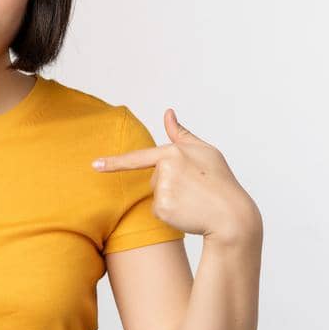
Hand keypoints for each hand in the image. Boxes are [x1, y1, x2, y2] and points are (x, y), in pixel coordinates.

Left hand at [92, 108, 261, 244]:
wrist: (233, 216)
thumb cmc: (220, 181)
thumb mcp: (205, 152)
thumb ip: (181, 134)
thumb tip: (167, 113)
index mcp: (174, 152)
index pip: (139, 157)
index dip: (114, 162)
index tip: (94, 165)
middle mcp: (165, 170)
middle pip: (154, 177)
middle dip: (171, 183)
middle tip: (197, 189)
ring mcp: (163, 190)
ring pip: (157, 194)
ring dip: (171, 198)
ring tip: (195, 200)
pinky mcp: (162, 209)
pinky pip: (158, 211)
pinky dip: (171, 214)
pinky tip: (189, 212)